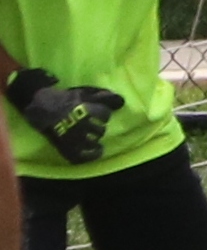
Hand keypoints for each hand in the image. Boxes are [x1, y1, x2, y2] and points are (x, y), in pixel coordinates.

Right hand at [4, 70, 120, 163]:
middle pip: (101, 129)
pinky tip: (96, 150)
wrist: (42, 107)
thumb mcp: (84, 93)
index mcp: (88, 111)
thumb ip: (104, 96)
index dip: (103, 113)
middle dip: (98, 126)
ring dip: (94, 139)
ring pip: (94, 142)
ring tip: (90, 136)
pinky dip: (92, 155)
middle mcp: (83, 126)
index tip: (98, 113)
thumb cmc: (65, 99)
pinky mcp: (67, 148)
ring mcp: (75, 138)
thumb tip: (122, 102)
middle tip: (91, 125)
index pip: (106, 114)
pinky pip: (84, 157)